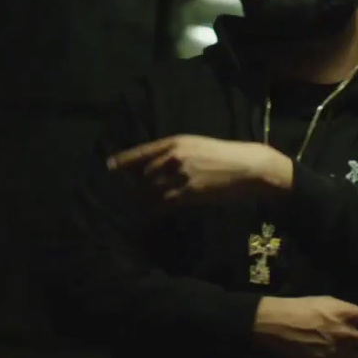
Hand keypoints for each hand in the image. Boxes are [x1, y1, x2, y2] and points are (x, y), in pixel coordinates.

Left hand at [107, 135, 292, 204]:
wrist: (249, 167)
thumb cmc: (224, 155)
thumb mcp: (197, 146)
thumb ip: (174, 153)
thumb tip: (153, 166)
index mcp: (176, 142)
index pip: (141, 152)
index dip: (123, 160)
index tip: (108, 166)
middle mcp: (174, 157)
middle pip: (142, 175)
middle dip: (131, 186)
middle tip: (121, 195)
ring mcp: (181, 176)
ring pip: (150, 191)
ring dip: (140, 200)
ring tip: (131, 207)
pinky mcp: (189, 194)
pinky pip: (163, 204)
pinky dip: (153, 210)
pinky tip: (147, 215)